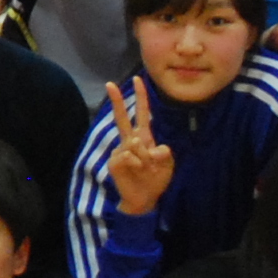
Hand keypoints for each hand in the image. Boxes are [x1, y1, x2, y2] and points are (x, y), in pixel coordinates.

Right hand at [103, 76, 176, 216]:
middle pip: (122, 118)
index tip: (138, 79)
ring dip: (145, 159)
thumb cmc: (155, 179)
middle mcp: (130, 141)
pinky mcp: (115, 162)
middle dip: (117, 101)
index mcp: (144, 138)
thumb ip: (164, 153)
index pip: (142, 114)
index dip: (141, 97)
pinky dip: (137, 165)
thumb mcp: (168, 165)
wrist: (144, 198)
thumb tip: (152, 148)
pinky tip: (136, 172)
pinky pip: (129, 156)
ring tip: (146, 170)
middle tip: (109, 84)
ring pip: (135, 144)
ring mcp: (121, 151)